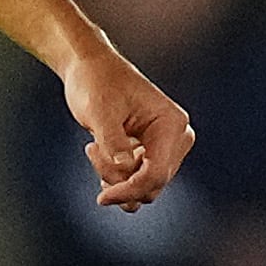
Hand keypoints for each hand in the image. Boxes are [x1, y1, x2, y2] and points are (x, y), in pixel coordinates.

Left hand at [60, 42, 194, 211]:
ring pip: (143, 185)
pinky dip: (116, 176)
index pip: (157, 174)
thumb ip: (113, 142)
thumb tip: (126, 169)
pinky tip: (98, 152)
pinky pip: (137, 180)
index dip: (129, 190)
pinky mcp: (151, 151)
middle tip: (91, 150)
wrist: (89, 67)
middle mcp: (176, 137)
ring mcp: (165, 146)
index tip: (101, 198)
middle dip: (118, 178)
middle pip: (151, 184)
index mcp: (172, 124)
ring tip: (93, 147)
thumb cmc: (95, 82)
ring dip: (114, 177)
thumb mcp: (100, 111)